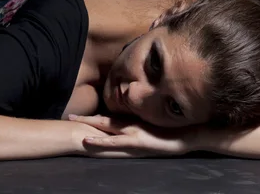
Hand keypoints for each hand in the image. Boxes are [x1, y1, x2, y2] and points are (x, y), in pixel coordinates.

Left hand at [69, 114, 198, 157]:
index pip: (111, 119)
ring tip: (71, 121)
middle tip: (69, 116)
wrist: (189, 135)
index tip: (81, 116)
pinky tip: (87, 140)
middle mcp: (131, 125)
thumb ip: (144, 126)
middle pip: (104, 121)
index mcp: (134, 123)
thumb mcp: (157, 129)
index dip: (95, 117)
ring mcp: (132, 133)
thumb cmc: (176, 133)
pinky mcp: (136, 142)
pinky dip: (99, 141)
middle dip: (86, 119)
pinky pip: (113, 142)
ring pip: (105, 128)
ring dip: (87, 125)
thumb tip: (133, 127)